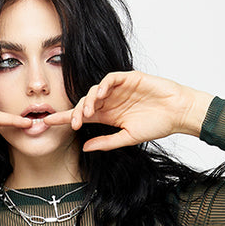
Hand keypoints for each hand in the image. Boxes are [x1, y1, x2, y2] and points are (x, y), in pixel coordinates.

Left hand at [43, 72, 207, 150]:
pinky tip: (100, 96)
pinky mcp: (128, 78)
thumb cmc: (156, 125)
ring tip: (86, 113)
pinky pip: (110, 79)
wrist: (177, 112)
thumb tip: (85, 147)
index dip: (65, 118)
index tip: (47, 122)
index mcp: (108, 116)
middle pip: (85, 103)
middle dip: (74, 112)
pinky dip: (102, 86)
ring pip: (95, 91)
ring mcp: (118, 89)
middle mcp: (110, 101)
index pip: (82, 115)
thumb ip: (107, 142)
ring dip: (88, 101)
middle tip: (70, 123)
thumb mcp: (128, 138)